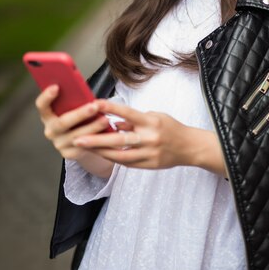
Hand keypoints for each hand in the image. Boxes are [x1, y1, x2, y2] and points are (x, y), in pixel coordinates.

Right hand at [35, 85, 113, 176]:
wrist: (80, 140)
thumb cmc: (77, 117)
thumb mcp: (72, 108)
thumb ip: (74, 101)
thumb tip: (84, 91)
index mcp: (48, 115)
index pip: (42, 105)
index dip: (46, 96)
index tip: (56, 86)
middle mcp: (50, 130)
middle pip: (62, 122)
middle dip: (80, 114)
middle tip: (94, 106)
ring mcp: (59, 144)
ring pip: (77, 136)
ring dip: (92, 127)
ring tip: (106, 120)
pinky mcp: (69, 154)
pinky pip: (84, 147)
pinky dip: (96, 139)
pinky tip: (106, 133)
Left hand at [73, 100, 227, 176]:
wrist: (190, 147)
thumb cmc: (170, 127)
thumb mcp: (155, 116)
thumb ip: (134, 120)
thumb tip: (115, 123)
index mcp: (151, 121)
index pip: (128, 113)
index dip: (111, 108)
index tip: (95, 104)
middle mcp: (149, 138)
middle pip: (119, 140)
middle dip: (96, 140)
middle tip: (78, 138)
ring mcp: (149, 153)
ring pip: (120, 155)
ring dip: (100, 152)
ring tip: (85, 148)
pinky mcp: (149, 165)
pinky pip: (127, 163)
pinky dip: (113, 158)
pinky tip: (101, 155)